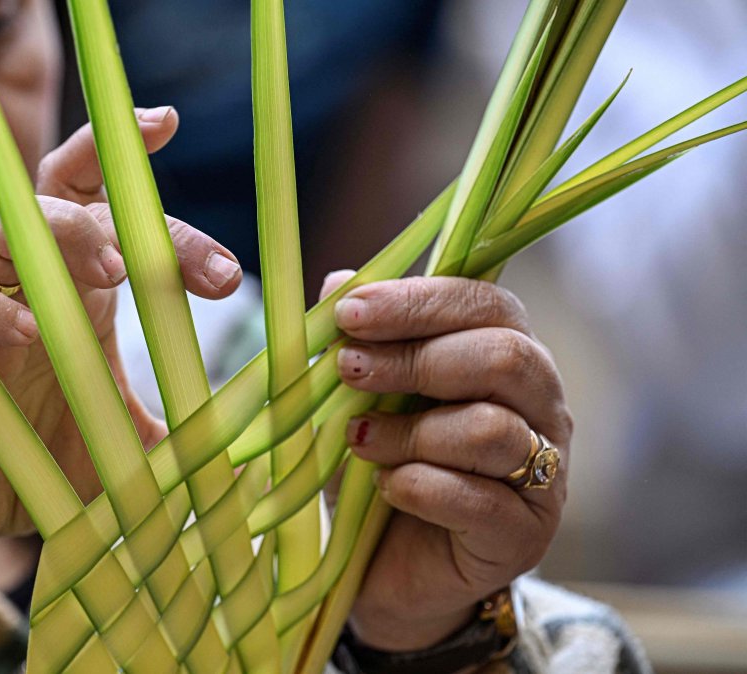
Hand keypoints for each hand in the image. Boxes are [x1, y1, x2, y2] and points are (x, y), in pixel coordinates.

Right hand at [0, 106, 243, 633]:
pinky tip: (28, 331)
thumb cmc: (40, 460)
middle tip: (200, 267)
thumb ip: (182, 433)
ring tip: (115, 271)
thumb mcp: (126, 444)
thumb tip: (261, 452)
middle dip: (126, 208)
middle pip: (62, 196)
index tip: (168, 122)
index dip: (126, 155)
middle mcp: (28, 280)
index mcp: (76, 285)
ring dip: (59, 234)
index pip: (100, 197)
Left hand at [324, 273, 570, 652]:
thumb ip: (357, 341)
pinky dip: (421, 488)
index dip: (417, 301)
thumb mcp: (357, 397)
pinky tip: (387, 488)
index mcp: (507, 353)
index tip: (347, 312)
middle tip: (348, 370)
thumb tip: (338, 280)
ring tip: (359, 442)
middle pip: (504, 356)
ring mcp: (545, 472)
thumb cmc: (380, 463)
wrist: (386, 568)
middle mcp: (540, 405)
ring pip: (492, 430)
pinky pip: (481, 500)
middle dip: (415, 359)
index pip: (485, 303)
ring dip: (410, 431)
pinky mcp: (527, 534)